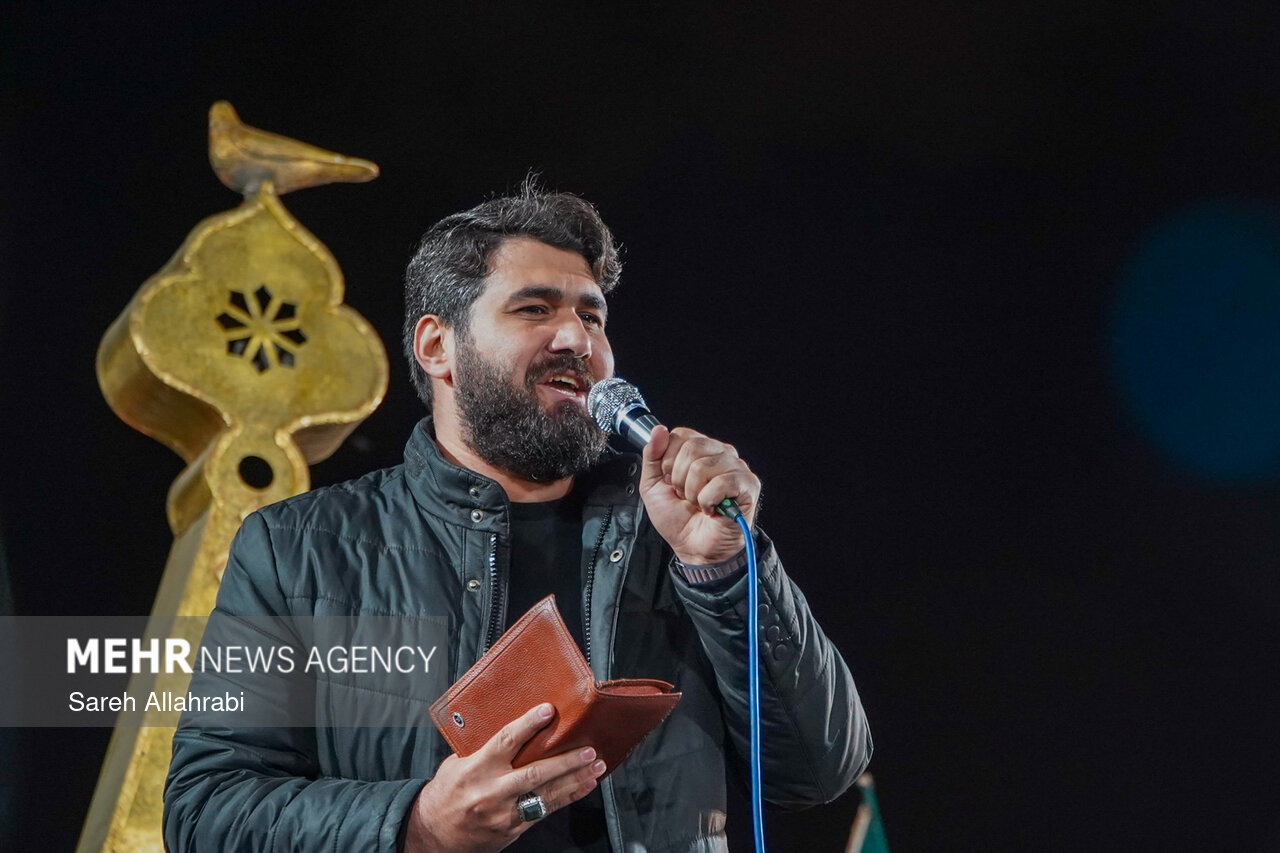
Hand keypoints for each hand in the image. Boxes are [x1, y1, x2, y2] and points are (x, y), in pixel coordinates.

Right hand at [402, 703, 606, 852]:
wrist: (434, 832)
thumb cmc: (447, 791)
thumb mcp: (457, 763)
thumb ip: (484, 747)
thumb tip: (515, 725)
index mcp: (476, 768)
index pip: (506, 741)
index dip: (528, 725)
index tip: (548, 710)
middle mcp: (492, 791)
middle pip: (535, 773)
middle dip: (565, 761)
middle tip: (588, 749)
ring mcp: (504, 813)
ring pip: (546, 795)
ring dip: (575, 779)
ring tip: (596, 765)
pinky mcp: (513, 828)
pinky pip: (545, 811)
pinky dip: (567, 797)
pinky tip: (584, 786)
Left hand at [639, 425, 759, 565]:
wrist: (693, 548)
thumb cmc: (678, 520)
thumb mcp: (652, 486)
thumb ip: (652, 456)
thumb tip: (658, 430)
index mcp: (699, 450)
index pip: (680, 435)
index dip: (668, 460)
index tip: (670, 481)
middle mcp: (719, 454)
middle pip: (692, 448)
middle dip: (679, 479)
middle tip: (685, 495)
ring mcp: (736, 467)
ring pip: (704, 466)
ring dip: (694, 493)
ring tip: (699, 503)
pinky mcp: (748, 485)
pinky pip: (723, 482)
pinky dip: (709, 500)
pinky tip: (712, 508)